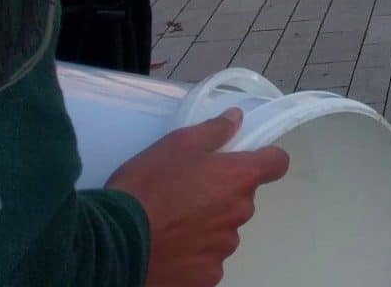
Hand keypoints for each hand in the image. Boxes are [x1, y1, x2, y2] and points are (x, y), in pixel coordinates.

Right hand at [106, 108, 290, 286]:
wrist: (114, 243)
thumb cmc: (148, 186)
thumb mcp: (176, 145)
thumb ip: (213, 131)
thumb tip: (237, 118)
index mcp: (239, 178)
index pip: (276, 163)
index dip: (264, 160)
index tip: (244, 161)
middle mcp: (240, 213)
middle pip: (242, 199)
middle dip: (222, 196)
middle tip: (186, 194)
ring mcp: (224, 248)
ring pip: (224, 232)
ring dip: (207, 227)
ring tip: (171, 226)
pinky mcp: (206, 277)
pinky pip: (208, 261)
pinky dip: (194, 256)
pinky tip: (169, 251)